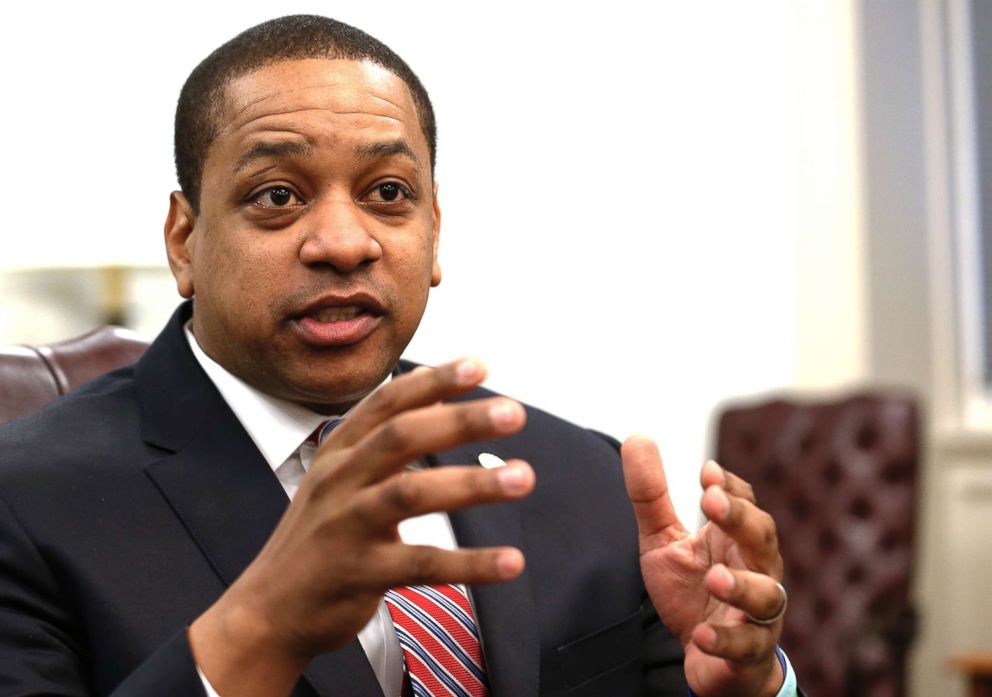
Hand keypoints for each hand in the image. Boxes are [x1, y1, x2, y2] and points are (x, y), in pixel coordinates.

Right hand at [190, 358, 535, 696]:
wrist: (267, 611)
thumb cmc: (318, 537)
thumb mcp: (341, 477)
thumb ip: (386, 435)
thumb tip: (433, 388)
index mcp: (339, 452)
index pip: (387, 402)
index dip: (433, 381)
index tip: (479, 366)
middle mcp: (339, 480)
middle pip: (401, 436)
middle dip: (460, 421)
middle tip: (514, 412)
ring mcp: (345, 526)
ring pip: (410, 494)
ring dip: (472, 484)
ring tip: (523, 476)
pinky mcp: (357, 574)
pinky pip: (421, 565)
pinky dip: (470, 562)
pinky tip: (511, 562)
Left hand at [621, 436, 785, 696]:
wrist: (709, 659)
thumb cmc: (692, 591)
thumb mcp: (663, 540)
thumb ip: (651, 495)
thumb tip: (638, 436)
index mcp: (735, 540)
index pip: (745, 505)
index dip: (730, 488)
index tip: (706, 471)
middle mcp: (756, 571)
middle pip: (764, 538)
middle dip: (741, 519)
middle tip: (711, 501)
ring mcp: (757, 615)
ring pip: (766, 597)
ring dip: (743, 585)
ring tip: (715, 576)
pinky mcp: (748, 654)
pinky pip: (744, 647)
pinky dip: (725, 641)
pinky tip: (701, 635)